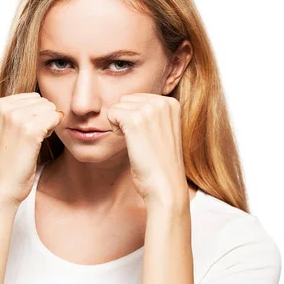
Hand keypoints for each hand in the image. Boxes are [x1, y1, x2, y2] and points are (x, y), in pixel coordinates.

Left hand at [107, 93, 187, 208]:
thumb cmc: (160, 164)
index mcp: (172, 103)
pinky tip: (127, 142)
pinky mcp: (135, 120)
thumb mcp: (162, 131)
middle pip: (126, 100)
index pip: (138, 98)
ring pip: (118, 106)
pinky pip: (111, 114)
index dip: (135, 118)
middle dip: (126, 119)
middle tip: (139, 141)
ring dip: (119, 125)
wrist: (165, 185)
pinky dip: (114, 129)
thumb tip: (127, 102)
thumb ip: (152, 114)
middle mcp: (163, 102)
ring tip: (136, 143)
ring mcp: (150, 110)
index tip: (147, 136)